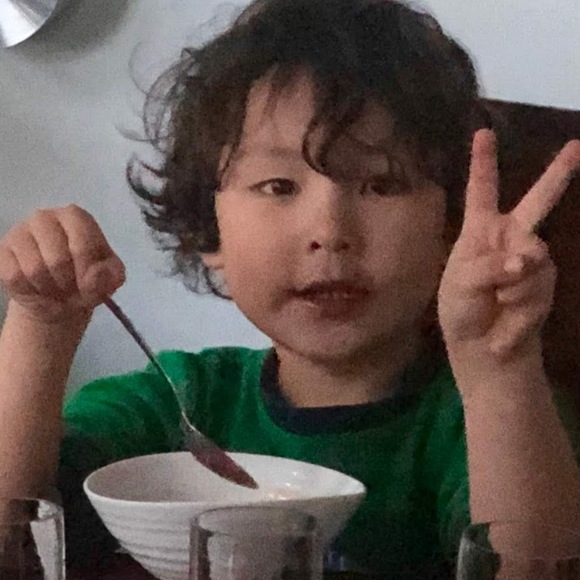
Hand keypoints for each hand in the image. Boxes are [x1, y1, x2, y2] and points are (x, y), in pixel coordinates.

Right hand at [0, 205, 124, 324]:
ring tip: (55, 288)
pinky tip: (36, 287)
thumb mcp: (109, 280)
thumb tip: (97, 274)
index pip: (83, 245)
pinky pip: (14, 277)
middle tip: (70, 288)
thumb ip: (110, 276)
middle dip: (67, 283)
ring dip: (49, 288)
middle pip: (58, 259)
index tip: (88, 284)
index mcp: (76, 217)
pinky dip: (30, 290)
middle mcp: (44, 216)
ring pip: (34, 269)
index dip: (87, 273)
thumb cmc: (86, 281)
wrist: (58, 299)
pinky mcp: (2, 251)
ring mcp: (19, 231)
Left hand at [438, 129, 579, 359]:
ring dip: (513, 287)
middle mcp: (509, 236)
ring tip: (496, 303)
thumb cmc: (460, 307)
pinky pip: (539, 289)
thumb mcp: (462, 282)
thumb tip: (527, 261)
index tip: (483, 132)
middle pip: (537, 200)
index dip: (482, 162)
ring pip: (535, 258)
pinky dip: (520, 311)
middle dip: (558, 175)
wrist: (479, 346)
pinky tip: (505, 324)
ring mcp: (532, 258)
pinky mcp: (546, 283)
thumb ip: (492, 266)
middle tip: (577, 147)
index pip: (481, 191)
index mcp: (480, 229)